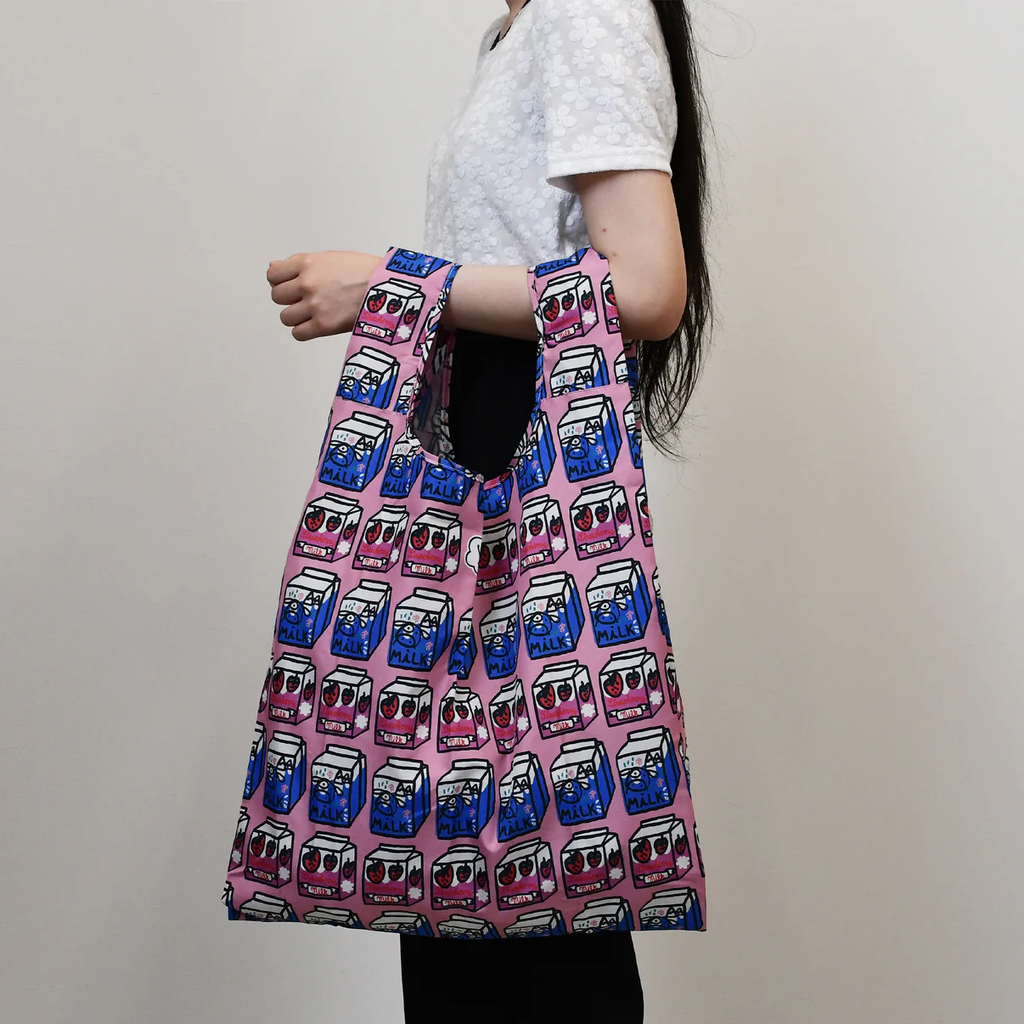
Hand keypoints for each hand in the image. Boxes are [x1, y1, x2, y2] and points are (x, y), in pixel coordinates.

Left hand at [266, 250, 382, 340]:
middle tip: (307, 299)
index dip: (280, 281)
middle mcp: (307, 283)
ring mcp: (314, 305)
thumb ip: (300, 264)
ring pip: (285, 317)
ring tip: (314, 313)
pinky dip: (305, 331)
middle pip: (277, 296)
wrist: (389, 288)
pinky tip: (317, 324)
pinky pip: (298, 333)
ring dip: (296, 316)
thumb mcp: (330, 258)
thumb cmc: (364, 272)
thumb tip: (273, 268)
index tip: (291, 284)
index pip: (273, 274)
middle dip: (289, 299)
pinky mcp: (324, 325)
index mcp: (307, 263)